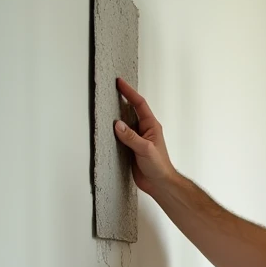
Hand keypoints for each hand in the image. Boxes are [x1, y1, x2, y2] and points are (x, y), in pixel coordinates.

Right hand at [113, 77, 176, 195]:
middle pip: (132, 110)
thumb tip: (117, 124)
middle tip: (111, 88)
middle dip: (122, 99)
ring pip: (125, 122)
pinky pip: (121, 135)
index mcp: (151, 126)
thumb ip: (131, 137)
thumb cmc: (159, 167)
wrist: (159, 184)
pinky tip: (106, 127)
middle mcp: (144, 130)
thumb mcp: (145, 149)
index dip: (129, 92)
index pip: (139, 104)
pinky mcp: (131, 148)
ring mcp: (138, 139)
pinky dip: (114, 130)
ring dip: (116, 114)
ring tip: (105, 103)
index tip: (120, 82)